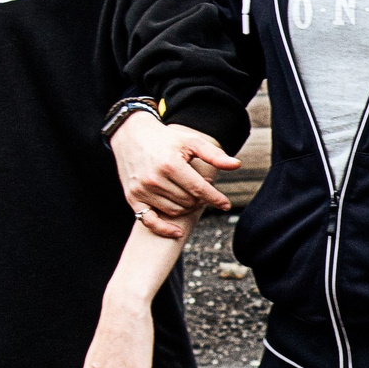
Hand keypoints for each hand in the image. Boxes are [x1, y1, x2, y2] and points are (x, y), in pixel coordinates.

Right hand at [113, 114, 238, 233]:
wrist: (131, 135)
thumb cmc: (166, 139)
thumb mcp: (191, 141)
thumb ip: (214, 155)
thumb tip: (237, 165)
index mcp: (170, 165)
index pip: (199, 190)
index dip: (216, 199)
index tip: (226, 205)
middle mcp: (154, 179)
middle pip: (188, 201)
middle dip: (200, 198)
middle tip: (201, 187)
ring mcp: (142, 190)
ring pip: (174, 211)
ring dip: (187, 207)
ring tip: (189, 194)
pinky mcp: (132, 198)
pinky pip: (149, 221)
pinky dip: (164, 229)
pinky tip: (177, 231)